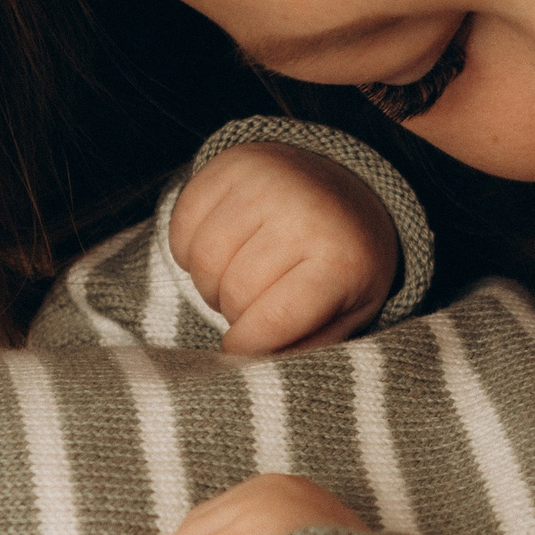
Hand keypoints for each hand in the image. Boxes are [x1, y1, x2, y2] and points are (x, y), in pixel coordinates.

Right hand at [169, 142, 397, 353]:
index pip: (271, 321)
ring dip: (209, 281)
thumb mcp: (351, 312)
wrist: (349, 185)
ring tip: (235, 280)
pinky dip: (189, 247)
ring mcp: (266, 182)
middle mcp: (303, 214)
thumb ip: (312, 348)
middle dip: (234, 312)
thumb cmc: (346, 262)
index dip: (245, 346)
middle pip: (234, 291)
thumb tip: (260, 372)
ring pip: (202, 258)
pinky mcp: (233, 162)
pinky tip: (219, 250)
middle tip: (251, 307)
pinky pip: (183, 222)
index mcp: (340, 260)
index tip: (241, 349)